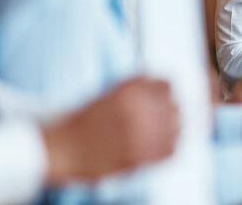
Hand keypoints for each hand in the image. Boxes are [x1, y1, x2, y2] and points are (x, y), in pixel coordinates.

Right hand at [42, 77, 179, 183]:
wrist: (64, 147)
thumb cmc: (90, 118)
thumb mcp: (115, 91)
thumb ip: (143, 86)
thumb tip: (173, 88)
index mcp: (128, 91)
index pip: (168, 84)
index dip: (168, 91)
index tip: (165, 97)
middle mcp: (134, 111)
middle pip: (176, 106)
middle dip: (172, 109)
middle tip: (164, 116)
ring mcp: (137, 135)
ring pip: (177, 128)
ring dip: (174, 128)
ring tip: (162, 131)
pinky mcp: (137, 158)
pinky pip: (171, 150)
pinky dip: (170, 147)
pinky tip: (160, 145)